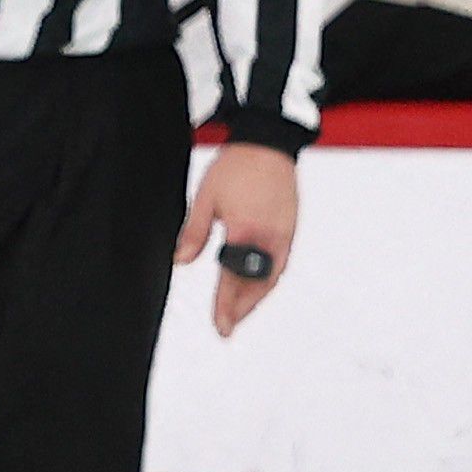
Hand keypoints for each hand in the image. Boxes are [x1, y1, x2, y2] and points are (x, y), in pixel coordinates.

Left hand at [177, 138, 302, 334]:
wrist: (268, 143)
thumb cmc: (236, 167)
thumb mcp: (206, 197)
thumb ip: (194, 232)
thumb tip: (181, 261)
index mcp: (245, 231)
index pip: (233, 279)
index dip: (225, 306)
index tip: (219, 326)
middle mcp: (269, 238)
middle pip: (257, 286)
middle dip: (241, 310)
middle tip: (226, 328)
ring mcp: (283, 235)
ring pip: (272, 278)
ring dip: (255, 299)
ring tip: (239, 314)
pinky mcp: (290, 229)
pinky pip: (280, 264)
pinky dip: (268, 281)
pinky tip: (257, 287)